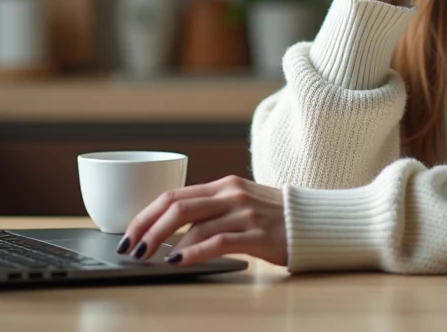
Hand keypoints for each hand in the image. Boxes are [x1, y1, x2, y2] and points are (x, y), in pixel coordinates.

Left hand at [117, 175, 286, 266]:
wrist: (317, 223)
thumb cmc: (276, 218)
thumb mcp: (241, 204)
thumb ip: (212, 210)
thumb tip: (172, 232)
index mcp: (223, 185)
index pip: (173, 195)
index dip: (146, 215)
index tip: (129, 234)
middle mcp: (231, 194)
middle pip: (176, 206)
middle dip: (146, 228)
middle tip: (130, 248)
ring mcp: (245, 213)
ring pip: (193, 223)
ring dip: (163, 242)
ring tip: (148, 258)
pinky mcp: (258, 234)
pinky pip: (218, 241)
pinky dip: (193, 251)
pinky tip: (178, 260)